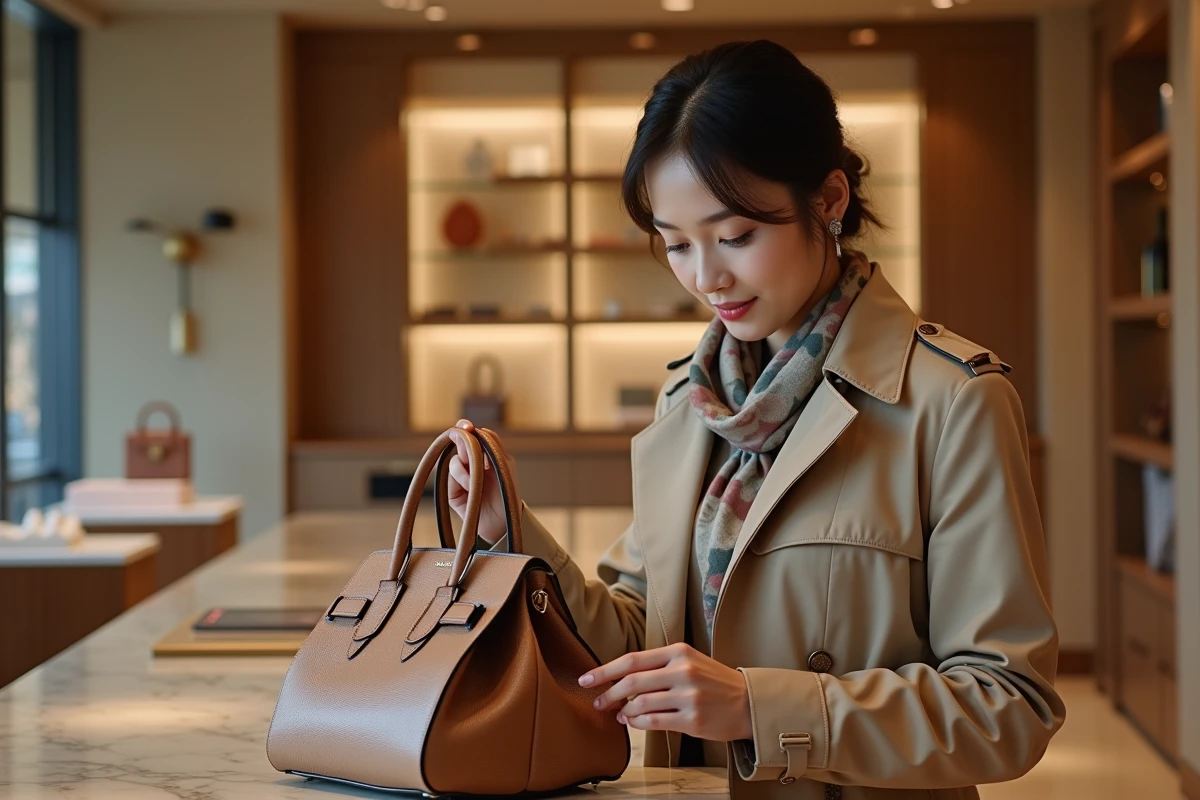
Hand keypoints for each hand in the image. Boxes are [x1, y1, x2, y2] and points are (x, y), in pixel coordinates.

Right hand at [446, 420, 518, 545]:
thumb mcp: (504, 463)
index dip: (464, 428)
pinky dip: (463, 479)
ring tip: (477, 480)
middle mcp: (468, 462)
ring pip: (455, 461)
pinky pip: (451, 477)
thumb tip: (476, 428)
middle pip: (459, 444)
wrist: (503, 518)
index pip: (469, 435)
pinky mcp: (452, 491)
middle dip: (466, 446)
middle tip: (471, 453)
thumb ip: (492, 443)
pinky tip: (471, 487)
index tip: (466, 426)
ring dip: (467, 468)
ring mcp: (459, 476)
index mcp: (481, 453)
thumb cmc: (507, 490)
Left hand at [578, 643, 752, 742]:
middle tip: (598, 703)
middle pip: (632, 682)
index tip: (586, 679)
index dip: (605, 670)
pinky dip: (639, 724)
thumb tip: (621, 680)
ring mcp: (688, 696)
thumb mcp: (689, 662)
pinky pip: (655, 722)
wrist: (748, 701)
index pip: (632, 660)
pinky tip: (634, 722)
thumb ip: (658, 667)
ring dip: (624, 711)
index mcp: (678, 652)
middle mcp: (682, 671)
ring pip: (641, 704)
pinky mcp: (693, 719)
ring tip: (619, 715)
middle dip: (608, 694)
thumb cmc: (713, 681)